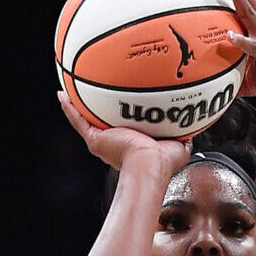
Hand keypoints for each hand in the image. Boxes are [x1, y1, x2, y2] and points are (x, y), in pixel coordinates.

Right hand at [57, 91, 189, 172]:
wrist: (149, 166)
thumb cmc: (163, 164)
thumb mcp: (178, 146)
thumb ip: (183, 136)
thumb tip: (192, 128)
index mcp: (130, 145)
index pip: (123, 128)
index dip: (120, 118)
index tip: (119, 107)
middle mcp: (113, 143)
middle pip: (101, 122)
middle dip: (96, 109)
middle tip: (91, 95)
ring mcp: (102, 141)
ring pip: (86, 120)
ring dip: (77, 106)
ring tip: (68, 90)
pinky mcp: (95, 139)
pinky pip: (78, 120)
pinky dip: (69, 108)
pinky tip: (62, 94)